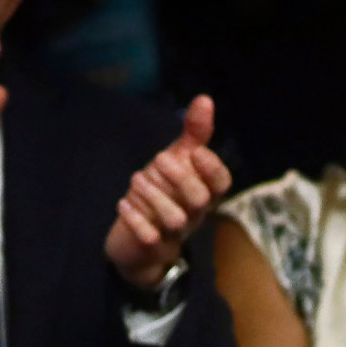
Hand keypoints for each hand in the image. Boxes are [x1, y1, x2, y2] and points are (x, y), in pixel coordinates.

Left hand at [106, 96, 233, 289]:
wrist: (140, 242)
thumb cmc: (165, 194)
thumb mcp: (178, 161)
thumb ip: (193, 134)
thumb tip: (205, 99)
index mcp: (205, 192)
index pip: (222, 183)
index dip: (212, 169)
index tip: (196, 152)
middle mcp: (194, 214)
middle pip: (200, 201)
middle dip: (180, 178)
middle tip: (159, 159)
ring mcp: (174, 234)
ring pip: (176, 220)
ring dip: (155, 197)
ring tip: (136, 179)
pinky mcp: (152, 247)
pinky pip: (149, 238)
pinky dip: (136, 221)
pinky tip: (123, 204)